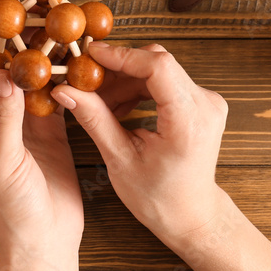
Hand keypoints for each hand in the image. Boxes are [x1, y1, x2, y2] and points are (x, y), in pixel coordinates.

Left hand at [0, 29, 81, 270]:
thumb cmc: (13, 210)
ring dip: (42, 55)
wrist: (44, 241)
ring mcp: (24, 123)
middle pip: (3, 69)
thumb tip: (4, 76)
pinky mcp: (50, 131)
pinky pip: (54, 96)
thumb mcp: (5, 161)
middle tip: (32, 13)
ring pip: (31, 79)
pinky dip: (63, 77)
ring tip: (56, 27)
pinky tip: (74, 58)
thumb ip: (5, 118)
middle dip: (16, 42)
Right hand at [52, 43, 270, 270]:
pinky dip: (137, 87)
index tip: (89, 55)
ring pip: (158, 70)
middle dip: (117, 68)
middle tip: (85, 80)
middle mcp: (205, 104)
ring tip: (97, 100)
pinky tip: (115, 106)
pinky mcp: (200, 101)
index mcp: (189, 120)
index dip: (121, 55)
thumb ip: (94, 119)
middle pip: (157, 64)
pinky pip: (164, 80)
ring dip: (124, 79)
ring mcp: (207, 100)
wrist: (191, 214)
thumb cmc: (159, 197)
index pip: (158, 67)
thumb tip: (64, 90)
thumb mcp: (120, 159)